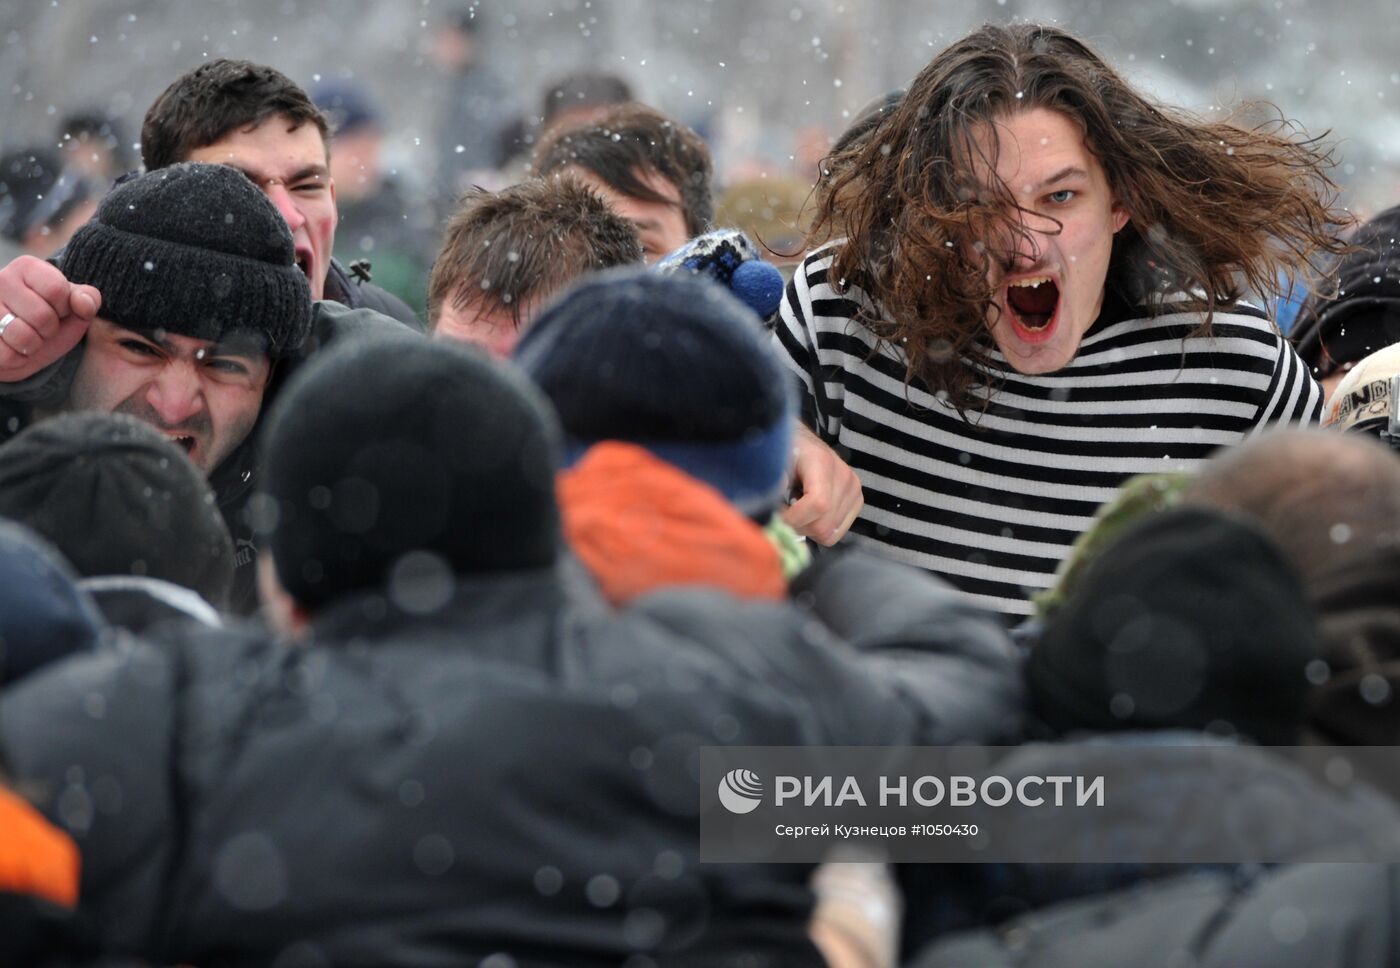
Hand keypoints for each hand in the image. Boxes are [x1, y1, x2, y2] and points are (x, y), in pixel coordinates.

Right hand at [0, 255, 99, 381]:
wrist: (20, 347)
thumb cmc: (50, 322)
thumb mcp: (74, 309)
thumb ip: (88, 300)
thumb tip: (83, 303)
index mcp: (27, 267)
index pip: (57, 290)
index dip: (65, 308)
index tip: (58, 309)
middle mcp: (1, 280)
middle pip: (42, 316)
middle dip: (49, 330)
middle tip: (41, 328)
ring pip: (22, 336)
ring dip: (33, 346)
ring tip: (27, 337)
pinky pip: (6, 355)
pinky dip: (16, 359)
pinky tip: (12, 348)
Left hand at [782, 422, 863, 545]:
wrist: (804, 444)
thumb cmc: (787, 452)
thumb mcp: (775, 462)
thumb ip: (773, 480)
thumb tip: (774, 498)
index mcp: (822, 462)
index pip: (818, 504)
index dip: (794, 518)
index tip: (776, 516)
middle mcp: (844, 477)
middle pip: (823, 524)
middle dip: (797, 526)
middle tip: (784, 513)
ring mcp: (854, 490)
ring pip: (829, 533)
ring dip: (807, 528)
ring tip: (797, 510)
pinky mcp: (857, 501)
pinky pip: (837, 532)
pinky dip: (819, 530)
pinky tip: (810, 513)